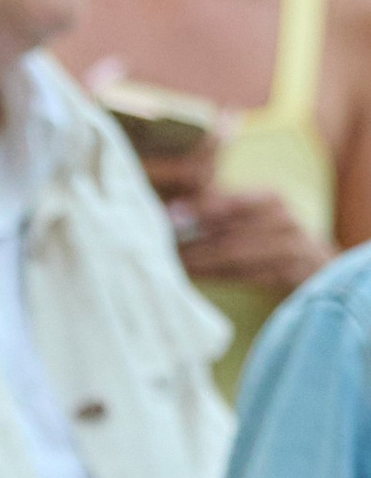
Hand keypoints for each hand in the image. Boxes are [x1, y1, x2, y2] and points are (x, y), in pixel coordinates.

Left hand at [169, 176, 330, 302]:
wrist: (316, 266)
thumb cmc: (271, 239)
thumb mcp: (252, 218)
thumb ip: (219, 210)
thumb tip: (173, 211)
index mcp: (270, 200)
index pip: (231, 203)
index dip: (199, 210)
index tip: (169, 216)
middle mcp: (283, 220)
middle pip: (230, 233)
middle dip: (193, 243)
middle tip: (160, 250)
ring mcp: (291, 248)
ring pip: (237, 256)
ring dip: (201, 262)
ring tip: (172, 266)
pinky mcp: (292, 274)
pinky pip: (248, 277)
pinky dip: (218, 277)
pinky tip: (195, 278)